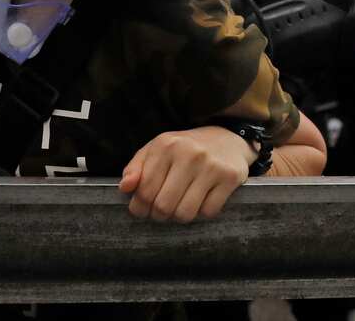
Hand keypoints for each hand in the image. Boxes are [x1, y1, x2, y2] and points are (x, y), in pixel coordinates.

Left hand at [118, 126, 256, 222]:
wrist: (226, 138)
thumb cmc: (185, 148)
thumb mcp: (156, 150)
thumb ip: (136, 168)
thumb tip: (124, 188)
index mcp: (165, 145)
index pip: (145, 190)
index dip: (139, 207)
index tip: (141, 210)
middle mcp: (188, 154)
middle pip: (163, 205)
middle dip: (158, 215)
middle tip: (160, 211)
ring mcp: (210, 166)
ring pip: (185, 213)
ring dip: (179, 216)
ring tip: (179, 206)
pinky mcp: (229, 178)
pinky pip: (208, 212)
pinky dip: (201, 213)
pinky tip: (200, 200)